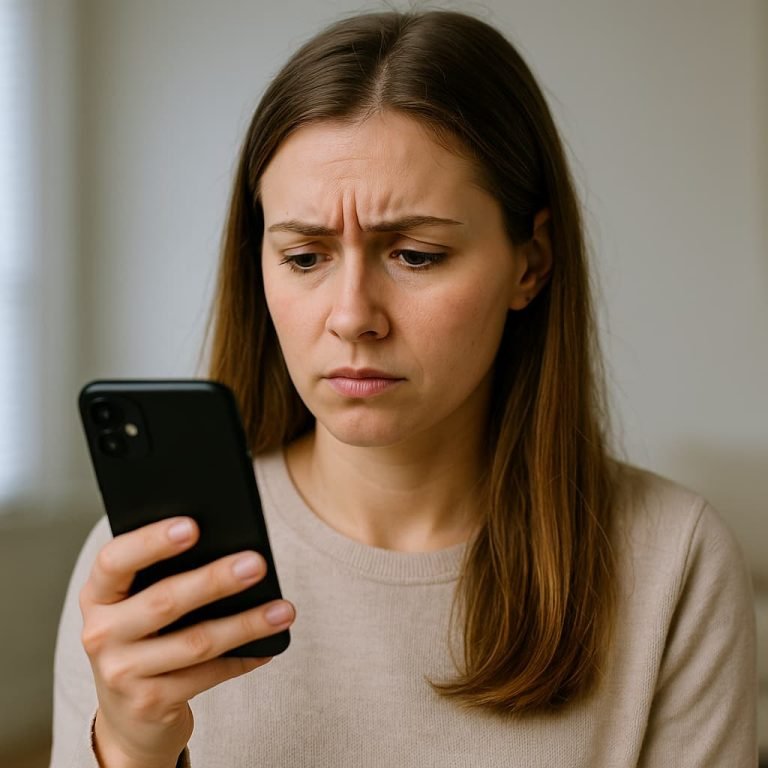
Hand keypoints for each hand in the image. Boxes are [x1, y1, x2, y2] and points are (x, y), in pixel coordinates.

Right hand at [79, 516, 294, 767]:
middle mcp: (101, 633)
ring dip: (246, 624)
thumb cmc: (145, 636)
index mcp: (98, 594)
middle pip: (165, 601)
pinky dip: (243, 658)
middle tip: (257, 564)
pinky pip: (208, 675)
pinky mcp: (149, 703)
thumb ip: (165, 574)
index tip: (192, 526)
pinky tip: (269, 645)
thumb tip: (231, 547)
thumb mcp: (138, 603)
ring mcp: (121, 673)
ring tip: (283, 609)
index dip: (152, 541)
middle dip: (216, 580)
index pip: (116, 560)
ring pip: (195, 642)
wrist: (128, 713)